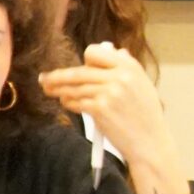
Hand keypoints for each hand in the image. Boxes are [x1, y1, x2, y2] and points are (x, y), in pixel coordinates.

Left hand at [39, 43, 190, 193]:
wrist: (150, 143)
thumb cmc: (146, 117)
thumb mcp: (143, 86)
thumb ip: (128, 68)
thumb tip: (114, 51)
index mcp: (130, 67)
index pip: (95, 52)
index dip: (86, 61)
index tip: (80, 68)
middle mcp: (119, 76)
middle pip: (78, 71)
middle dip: (57, 76)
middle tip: (43, 79)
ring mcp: (109, 92)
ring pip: (74, 87)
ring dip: (59, 90)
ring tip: (49, 91)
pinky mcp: (99, 109)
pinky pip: (75, 102)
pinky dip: (68, 103)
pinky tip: (66, 103)